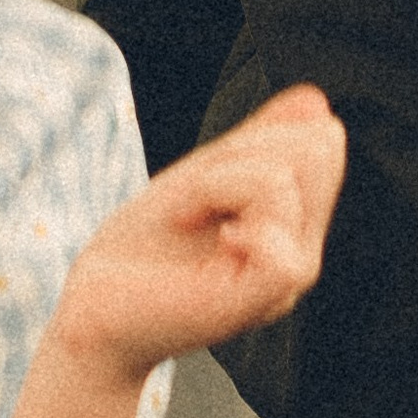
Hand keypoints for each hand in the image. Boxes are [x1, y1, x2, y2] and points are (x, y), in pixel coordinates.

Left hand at [51, 85, 345, 388]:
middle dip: (243, 151)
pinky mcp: (261, 299)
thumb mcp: (203, 180)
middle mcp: (302, 252)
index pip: (324, 139)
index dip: (264, 134)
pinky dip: (227, 211)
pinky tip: (207, 240)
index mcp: (293, 226)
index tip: (209, 179)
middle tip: (196, 199)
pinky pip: (277, 234)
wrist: (94, 316)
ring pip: (284, 179)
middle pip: (319, 147)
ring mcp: (286, 280)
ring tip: (187, 218)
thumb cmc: (139, 256)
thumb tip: (316, 101)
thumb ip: (258, 143)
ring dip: (216, 182)